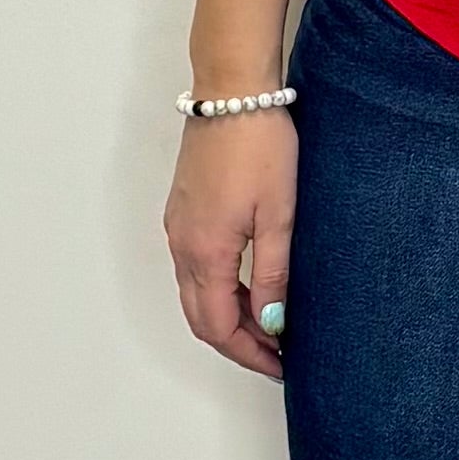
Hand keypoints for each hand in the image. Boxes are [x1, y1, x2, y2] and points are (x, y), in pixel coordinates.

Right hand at [165, 110, 296, 378]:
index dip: (250, 354)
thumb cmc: (260, 146)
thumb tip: (273, 323)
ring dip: (229, 316)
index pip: (220, 327)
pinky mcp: (182, 212)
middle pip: (201, 319)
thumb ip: (274, 274)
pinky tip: (251, 285)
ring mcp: (178, 228)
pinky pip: (193, 268)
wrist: (233, 94)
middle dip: (238, 343)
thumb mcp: (280, 215)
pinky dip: (219, 290)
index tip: (280, 365)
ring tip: (271, 323)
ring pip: (195, 295)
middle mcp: (182, 245)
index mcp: (206, 252)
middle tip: (277, 354)